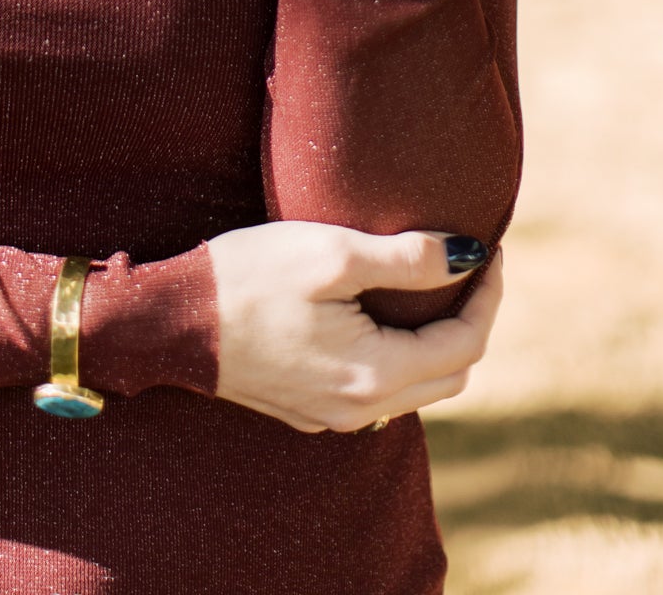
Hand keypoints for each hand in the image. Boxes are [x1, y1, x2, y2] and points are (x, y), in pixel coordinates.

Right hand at [207, 220, 502, 432]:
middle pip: (449, 374)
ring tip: (433, 286)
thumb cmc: (249, 277)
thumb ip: (407, 259)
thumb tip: (468, 256)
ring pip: (415, 388)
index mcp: (375, 374)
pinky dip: (399, 357)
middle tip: (469, 266)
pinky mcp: (307, 409)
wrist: (172, 321)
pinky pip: (377, 391)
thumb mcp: (332, 252)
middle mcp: (360, 409)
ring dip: (436, 341)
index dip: (487, 295)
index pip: (465, 343)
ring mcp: (332, 415)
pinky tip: (383, 316)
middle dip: (470, 320)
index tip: (490, 248)